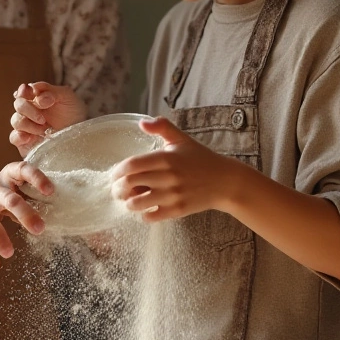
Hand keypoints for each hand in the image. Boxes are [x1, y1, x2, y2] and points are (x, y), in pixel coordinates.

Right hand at [0, 162, 51, 270]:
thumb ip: (28, 199)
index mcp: (5, 180)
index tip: (50, 191)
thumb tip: (60, 212)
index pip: (21, 170)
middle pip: (9, 199)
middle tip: (40, 229)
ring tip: (10, 253)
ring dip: (0, 237)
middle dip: (25, 213)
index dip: (36, 177)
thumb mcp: (8, 193)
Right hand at [9, 82, 87, 157]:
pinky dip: (19, 136)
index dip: (24, 91)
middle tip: (43, 119)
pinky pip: (14, 137)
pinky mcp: (25, 142)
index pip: (23, 91)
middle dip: (29, 109)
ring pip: (15, 121)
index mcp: (36, 98)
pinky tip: (30, 138)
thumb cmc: (73, 113)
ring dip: (28, 124)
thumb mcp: (68, 97)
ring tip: (44, 130)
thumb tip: (37, 94)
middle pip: (18, 105)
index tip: (31, 92)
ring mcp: (26, 126)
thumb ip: (52, 91)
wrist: (81, 135)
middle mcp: (29, 111)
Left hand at [109, 117, 245, 221]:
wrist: (224, 182)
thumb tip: (142, 123)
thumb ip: (162, 127)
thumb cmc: (200, 159)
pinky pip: (151, 216)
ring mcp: (173, 195)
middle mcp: (168, 176)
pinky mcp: (178, 210)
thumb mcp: (182, 139)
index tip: (114, 175)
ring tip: (129, 200)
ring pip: (138, 203)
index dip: (117, 171)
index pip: (132, 165)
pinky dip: (143, 215)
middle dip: (118, 189)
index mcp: (166, 157)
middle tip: (117, 190)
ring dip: (128, 203)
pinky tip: (144, 210)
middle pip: (131, 184)